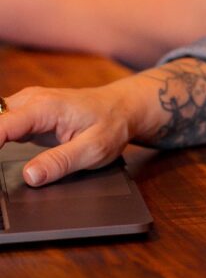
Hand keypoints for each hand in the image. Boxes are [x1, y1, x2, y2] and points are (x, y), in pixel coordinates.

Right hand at [0, 79, 139, 185]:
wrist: (123, 107)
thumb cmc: (112, 124)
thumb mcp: (94, 148)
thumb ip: (61, 162)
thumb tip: (30, 176)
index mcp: (46, 107)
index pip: (2, 125)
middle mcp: (32, 101)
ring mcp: (28, 105)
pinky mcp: (28, 114)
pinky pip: (3, 124)